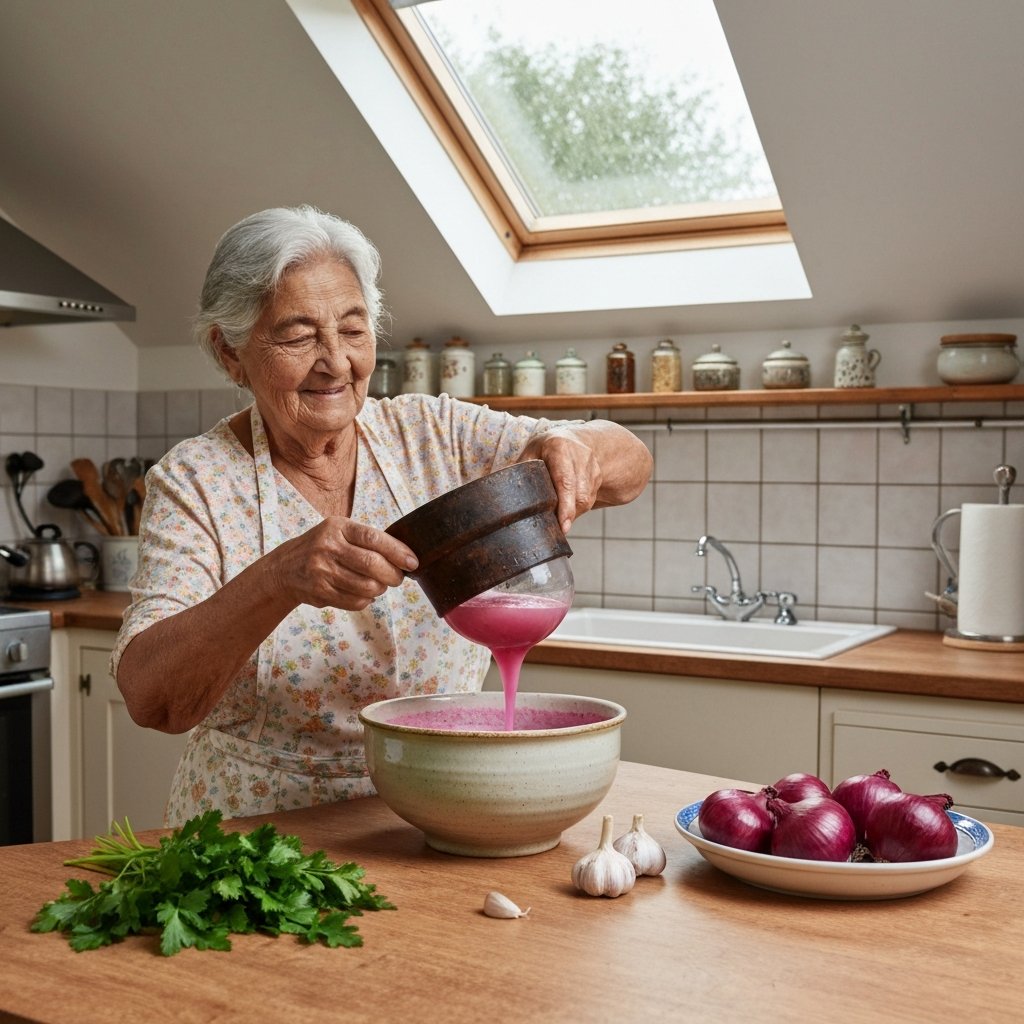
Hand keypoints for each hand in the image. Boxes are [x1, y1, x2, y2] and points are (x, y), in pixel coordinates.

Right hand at [269, 517, 417, 610]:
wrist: (285, 568)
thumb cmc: (322, 548)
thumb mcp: (338, 533)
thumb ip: (367, 540)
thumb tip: (404, 555)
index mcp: (338, 527)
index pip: (374, 538)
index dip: (398, 551)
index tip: (413, 562)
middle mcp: (328, 547)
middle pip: (372, 564)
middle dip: (393, 575)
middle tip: (398, 578)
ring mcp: (322, 570)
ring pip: (366, 586)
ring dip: (380, 589)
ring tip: (379, 585)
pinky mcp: (320, 591)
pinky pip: (356, 601)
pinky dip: (366, 600)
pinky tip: (364, 594)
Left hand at [524, 432, 603, 534]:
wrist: (574, 438)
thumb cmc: (547, 447)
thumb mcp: (532, 452)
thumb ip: (523, 469)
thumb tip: (502, 491)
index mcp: (560, 448)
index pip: (565, 481)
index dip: (565, 505)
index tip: (563, 525)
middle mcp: (580, 456)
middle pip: (579, 495)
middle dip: (568, 516)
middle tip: (557, 529)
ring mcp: (592, 466)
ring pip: (586, 500)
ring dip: (572, 513)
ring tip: (559, 518)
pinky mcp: (598, 476)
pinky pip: (590, 499)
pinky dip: (577, 509)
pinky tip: (567, 509)